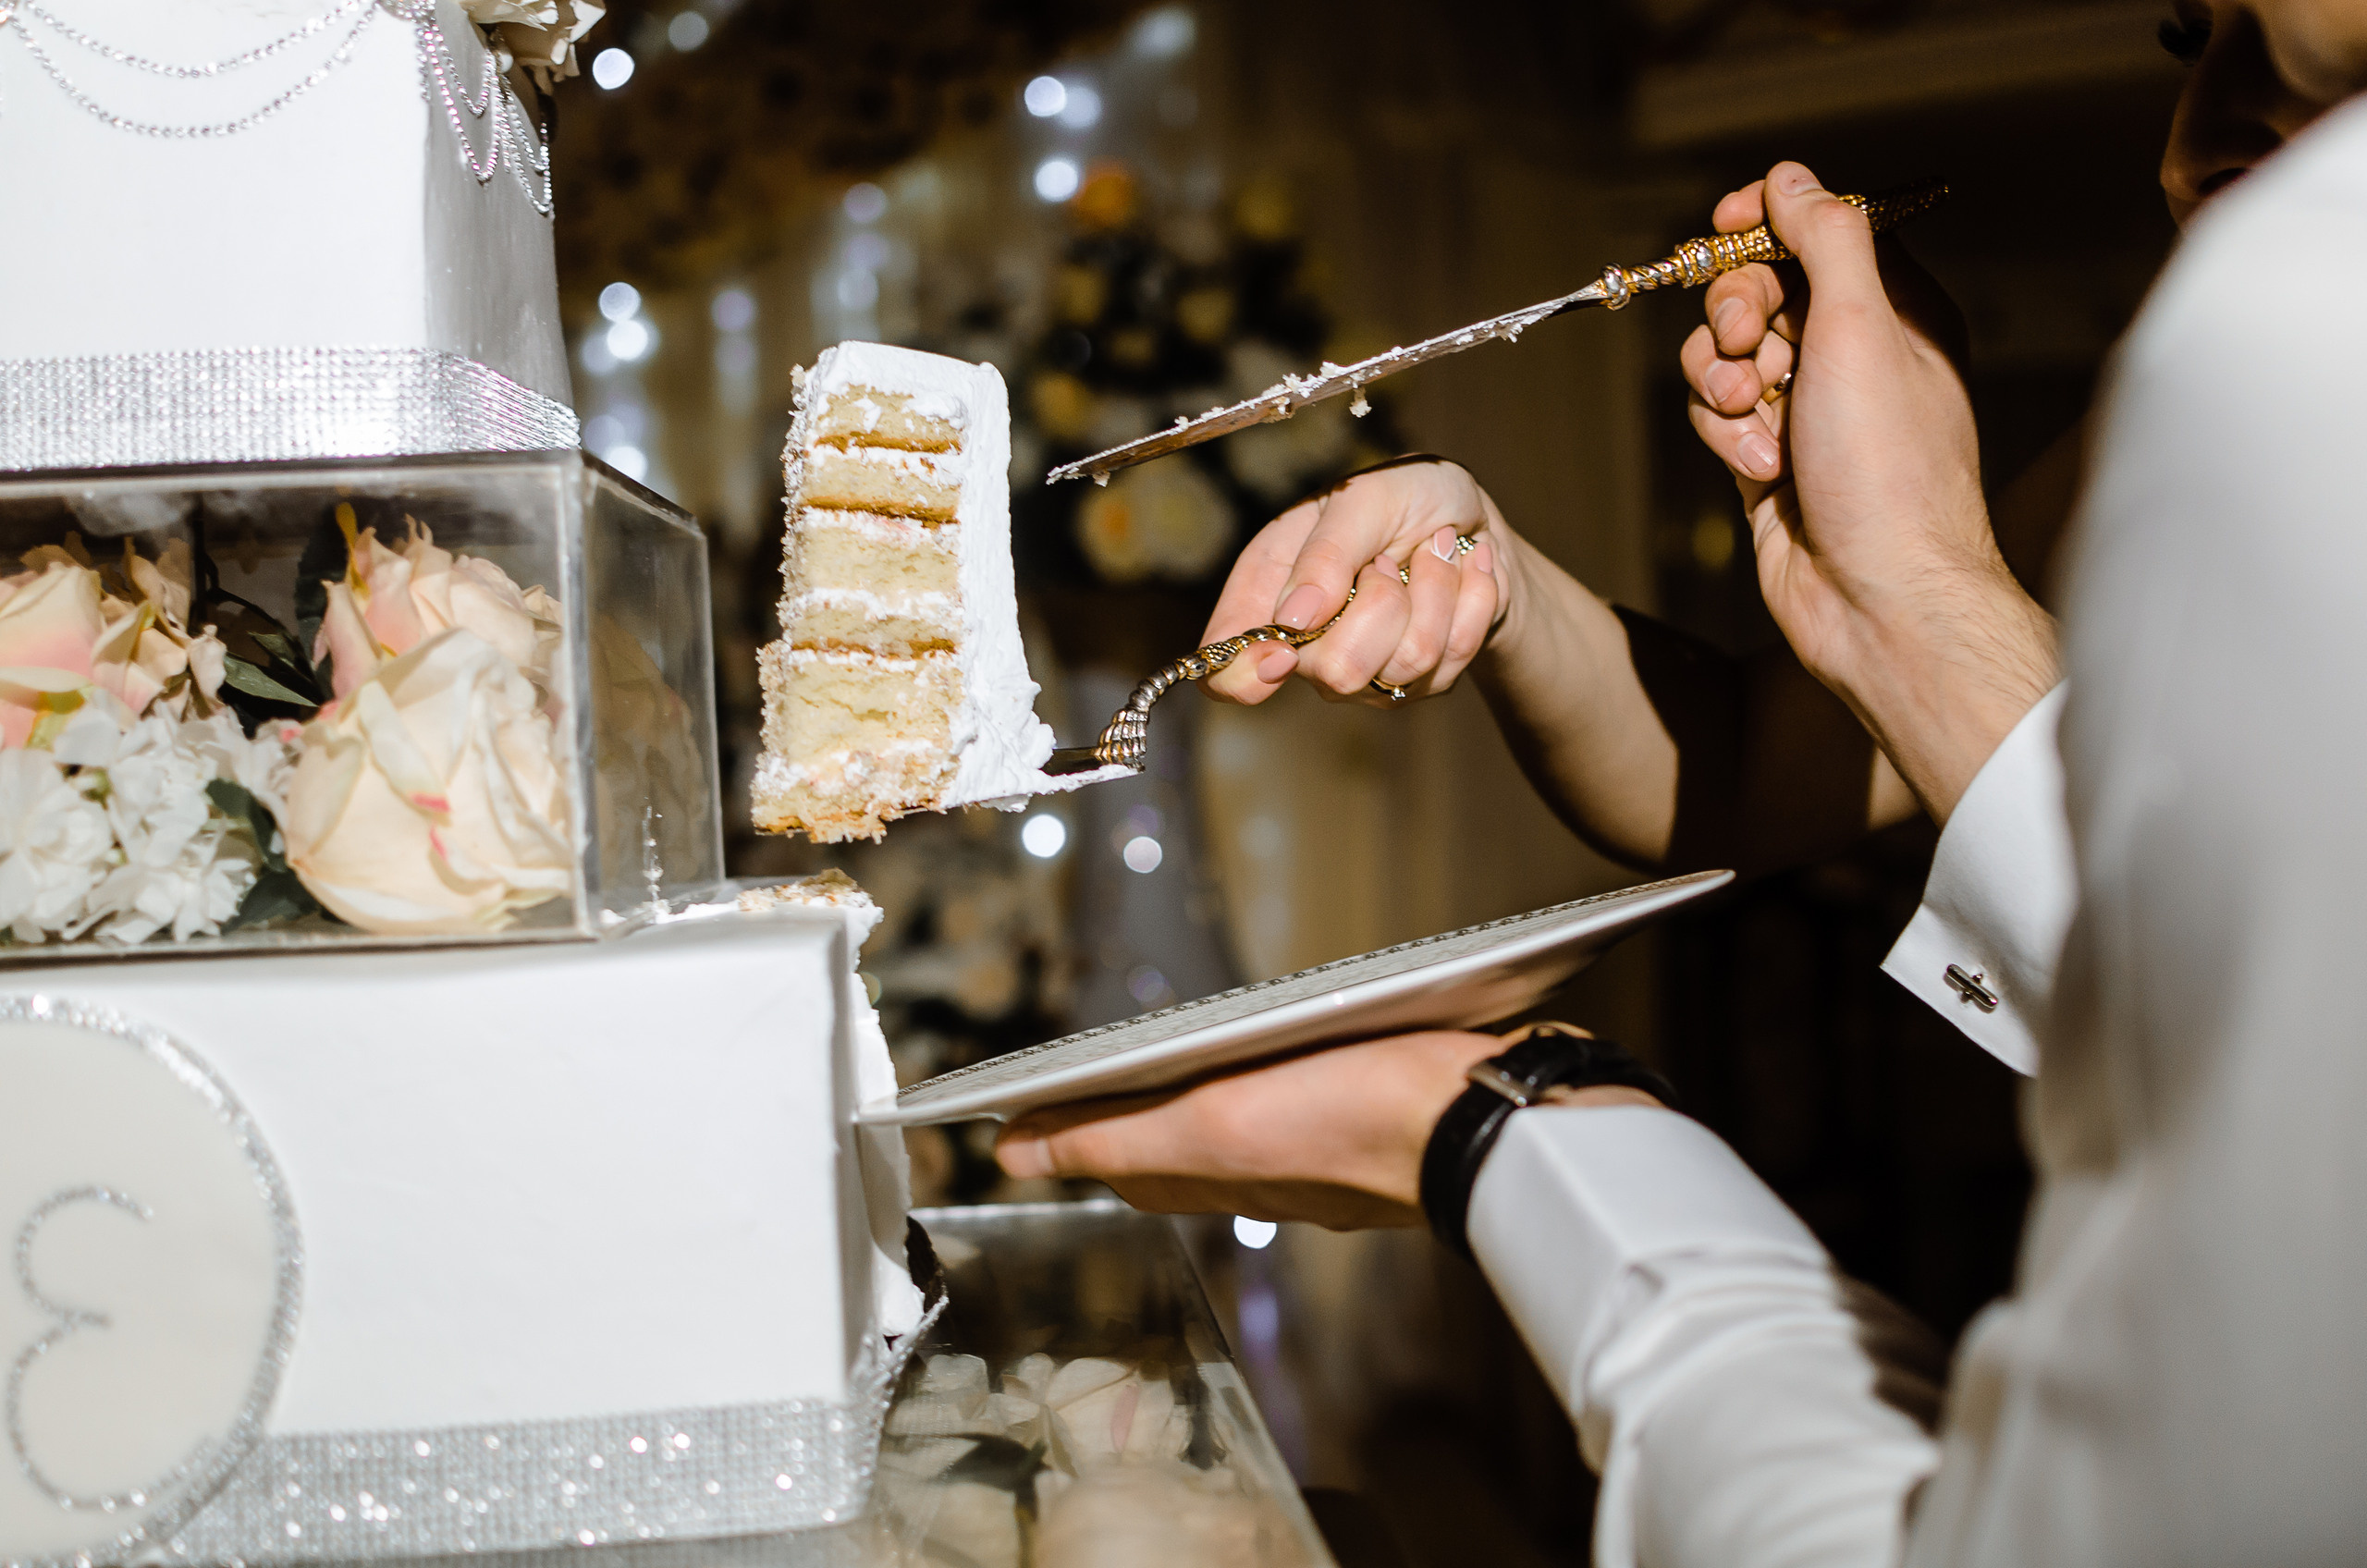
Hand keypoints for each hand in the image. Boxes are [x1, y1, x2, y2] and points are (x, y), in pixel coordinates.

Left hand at [993, 1028, 1658, 1230]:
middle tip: (1080, 1085)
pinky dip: (1275, 1076)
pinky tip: (1288, 1048)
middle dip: (1128, 1116)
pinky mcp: (1385, 1103)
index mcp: (1225, 1170)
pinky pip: (1308, 1095)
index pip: (1127, 1163)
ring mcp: (1334, 1142)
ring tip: (1167, 1060)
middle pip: (1179, 1146)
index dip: (1075, 1137)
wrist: (1496, 1118)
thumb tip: (1011, 1153)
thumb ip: (1116, 1137)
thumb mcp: (1214, 1124)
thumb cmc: (1358, 1122)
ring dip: (1201, 1093)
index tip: (1027, 1109)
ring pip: (1245, 1120)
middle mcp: (1276, 1169)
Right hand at [1198, 459, 1510, 708]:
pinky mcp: (1416, 683)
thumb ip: (1325, 552)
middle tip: (1388, 559)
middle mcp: (1307, 645)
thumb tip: (1292, 619)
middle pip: (1338, 672)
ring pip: (1405, 664)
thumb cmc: (1405, 498)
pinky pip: (1451, 660)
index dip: (1244, 675)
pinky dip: (1470, 601)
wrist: (1473, 520)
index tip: (1282, 653)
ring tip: (1434, 553)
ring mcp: (1363, 672)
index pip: (1226, 668)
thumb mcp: (1363, 498)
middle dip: (1383, 602)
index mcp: (1269, 591)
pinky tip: (1463, 573)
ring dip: (1435, 591)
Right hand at [1681, 163, 2059, 821]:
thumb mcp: (1862, 326)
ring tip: (1754, 416)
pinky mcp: (1767, 460)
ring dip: (1722, 382)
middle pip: (1758, 289)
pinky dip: (1726, 438)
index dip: (1767, 222)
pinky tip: (1762, 471)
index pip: (1821, 232)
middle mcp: (1853, 356)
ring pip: (1725, 356)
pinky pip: (1718, 418)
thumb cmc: (1889, 470)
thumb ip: (1825, 239)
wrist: (1877, 598)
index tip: (1725, 223)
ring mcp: (1808, 410)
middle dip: (1736, 312)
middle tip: (1747, 341)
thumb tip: (1793, 179)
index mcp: (1899, 312)